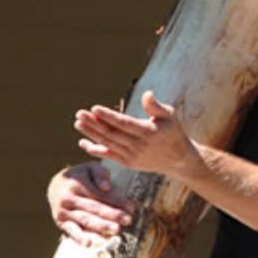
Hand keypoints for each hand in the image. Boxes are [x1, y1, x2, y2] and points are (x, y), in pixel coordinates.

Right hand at [47, 161, 131, 244]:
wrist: (55, 186)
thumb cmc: (79, 177)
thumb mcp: (89, 168)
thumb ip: (100, 174)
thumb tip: (106, 187)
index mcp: (77, 184)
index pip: (100, 195)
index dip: (116, 201)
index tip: (131, 207)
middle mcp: (68, 198)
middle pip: (94, 208)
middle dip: (113, 215)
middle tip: (128, 220)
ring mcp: (63, 211)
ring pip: (85, 220)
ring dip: (102, 227)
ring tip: (116, 230)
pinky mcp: (61, 222)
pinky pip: (71, 231)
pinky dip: (79, 238)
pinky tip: (89, 244)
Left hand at [74, 90, 198, 180]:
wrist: (178, 159)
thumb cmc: (173, 132)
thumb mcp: (170, 116)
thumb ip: (156, 106)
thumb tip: (146, 94)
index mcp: (148, 132)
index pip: (124, 123)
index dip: (108, 116)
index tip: (94, 108)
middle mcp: (138, 146)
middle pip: (112, 134)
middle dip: (94, 124)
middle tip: (79, 113)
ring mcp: (132, 156)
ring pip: (108, 144)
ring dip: (91, 134)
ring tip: (78, 123)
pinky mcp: (128, 163)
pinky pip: (109, 156)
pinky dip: (95, 149)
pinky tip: (83, 142)